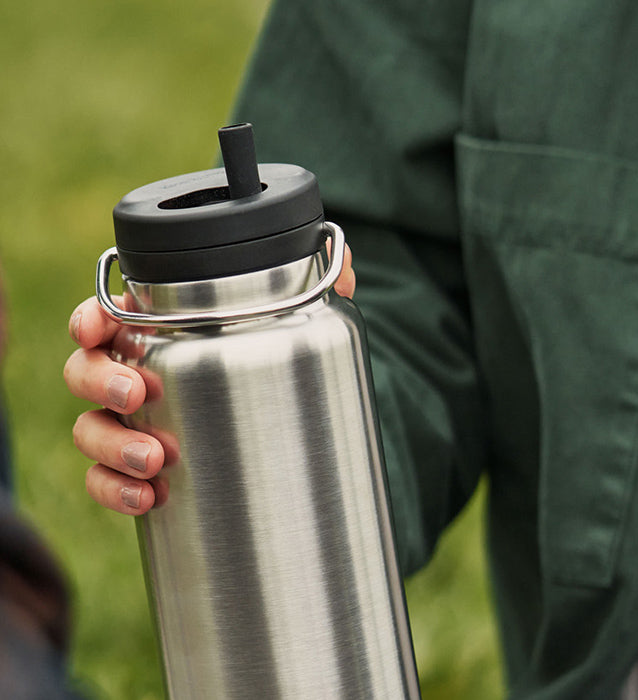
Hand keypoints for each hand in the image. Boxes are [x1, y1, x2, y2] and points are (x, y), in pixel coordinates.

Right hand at [64, 244, 354, 515]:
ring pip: (90, 430)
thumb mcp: (298, 325)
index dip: (89, 318)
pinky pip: (106, 481)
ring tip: (154, 460)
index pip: (107, 316)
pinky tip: (150, 498)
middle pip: (86, 372)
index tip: (97, 328)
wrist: (280, 425)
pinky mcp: (138, 469)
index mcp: (158, 330)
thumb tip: (347, 260)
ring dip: (111, 444)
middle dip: (100, 381)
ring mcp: (133, 424)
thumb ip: (320, 290)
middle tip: (137, 395)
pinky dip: (117, 490)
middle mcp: (136, 373)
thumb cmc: (270, 362)